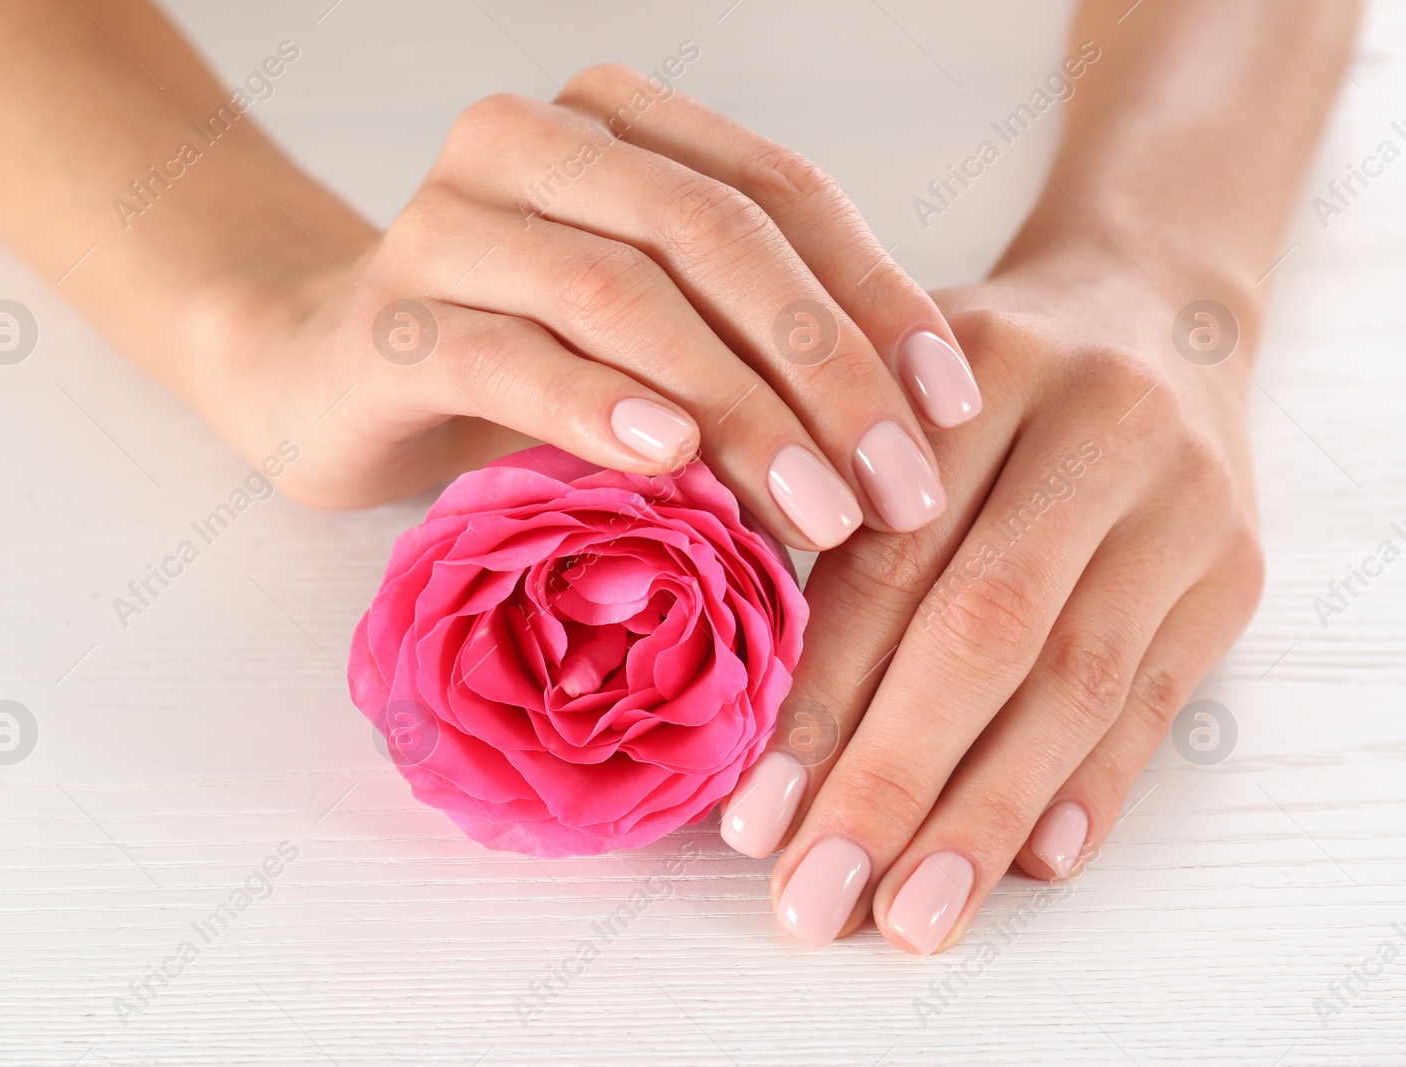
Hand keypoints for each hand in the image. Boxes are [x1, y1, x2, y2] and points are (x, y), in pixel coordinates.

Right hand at [205, 65, 979, 549]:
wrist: (322, 375)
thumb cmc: (516, 360)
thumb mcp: (649, 337)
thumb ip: (753, 344)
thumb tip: (909, 438)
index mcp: (616, 122)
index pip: (780, 190)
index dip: (878, 296)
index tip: (951, 410)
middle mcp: (529, 143)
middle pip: (711, 233)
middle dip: (822, 365)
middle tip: (894, 487)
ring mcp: (446, 221)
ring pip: (620, 292)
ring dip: (734, 406)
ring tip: (813, 509)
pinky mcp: (384, 319)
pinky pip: (509, 355)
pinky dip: (597, 407)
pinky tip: (668, 460)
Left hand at [719, 234, 1264, 950]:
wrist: (1148, 308)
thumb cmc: (973, 373)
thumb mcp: (884, 392)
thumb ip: (815, 506)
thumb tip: (735, 698)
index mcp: (975, 369)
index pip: (887, 561)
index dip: (817, 696)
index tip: (752, 815)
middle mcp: (1094, 425)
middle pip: (983, 629)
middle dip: (890, 778)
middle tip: (814, 896)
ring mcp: (1181, 501)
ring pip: (1078, 682)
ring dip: (985, 815)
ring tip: (909, 916)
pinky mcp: (1234, 567)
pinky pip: (1160, 696)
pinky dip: (1091, 787)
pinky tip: (1027, 863)